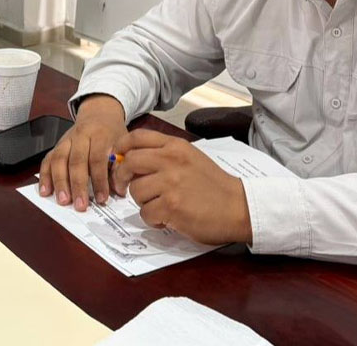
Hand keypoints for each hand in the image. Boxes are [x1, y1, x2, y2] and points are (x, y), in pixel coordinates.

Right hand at [39, 95, 127, 210]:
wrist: (100, 113)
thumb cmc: (113, 133)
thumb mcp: (123, 144)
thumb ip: (120, 166)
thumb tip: (118, 190)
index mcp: (100, 134)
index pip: (97, 159)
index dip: (99, 180)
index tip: (102, 199)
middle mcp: (80, 135)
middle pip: (76, 161)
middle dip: (77, 185)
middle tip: (80, 205)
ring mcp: (66, 140)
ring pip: (59, 160)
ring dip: (59, 182)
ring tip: (63, 201)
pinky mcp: (57, 146)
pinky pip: (47, 160)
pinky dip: (45, 176)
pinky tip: (45, 191)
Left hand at [110, 129, 252, 244]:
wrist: (238, 207)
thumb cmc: (213, 185)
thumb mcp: (190, 158)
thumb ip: (163, 156)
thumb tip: (129, 160)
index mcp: (175, 146)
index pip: (137, 137)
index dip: (120, 147)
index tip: (118, 159)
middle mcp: (171, 160)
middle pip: (129, 162)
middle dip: (122, 177)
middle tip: (125, 188)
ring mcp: (171, 183)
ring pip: (136, 190)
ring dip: (142, 202)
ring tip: (159, 206)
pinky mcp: (171, 206)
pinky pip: (145, 213)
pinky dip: (153, 219)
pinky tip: (167, 219)